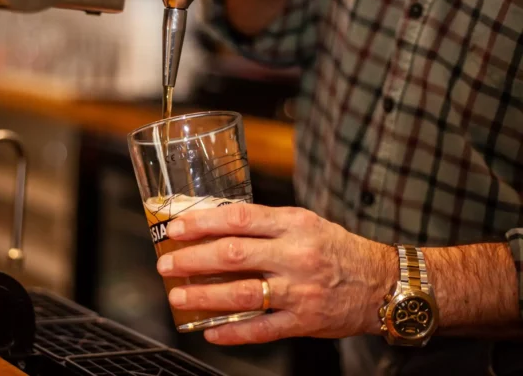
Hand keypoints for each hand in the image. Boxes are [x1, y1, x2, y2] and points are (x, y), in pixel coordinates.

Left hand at [156, 204, 397, 344]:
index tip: (176, 227)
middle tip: (166, 264)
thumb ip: (265, 224)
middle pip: (234, 255)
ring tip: (177, 297)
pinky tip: (210, 332)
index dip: (202, 223)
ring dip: (204, 296)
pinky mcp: (304, 321)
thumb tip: (215, 224)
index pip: (239, 218)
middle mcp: (295, 255)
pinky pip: (262, 330)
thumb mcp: (305, 223)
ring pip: (242, 294)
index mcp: (293, 224)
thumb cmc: (337, 248)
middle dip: (193, 260)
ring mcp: (300, 290)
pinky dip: (233, 333)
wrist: (383, 283)